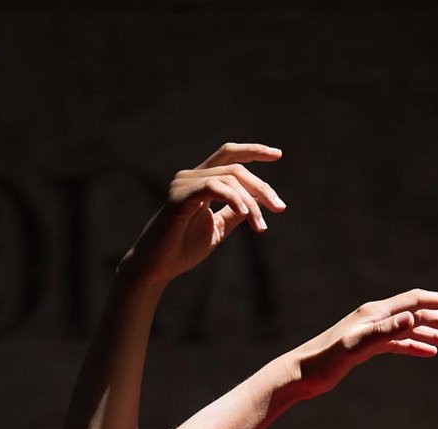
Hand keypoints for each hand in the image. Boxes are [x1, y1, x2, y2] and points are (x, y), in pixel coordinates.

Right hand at [117, 140, 285, 288]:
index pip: (229, 156)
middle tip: (280, 208)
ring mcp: (184, 184)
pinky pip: (213, 187)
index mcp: (201, 181)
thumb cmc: (183, 249)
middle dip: (262, 187)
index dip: (253, 151)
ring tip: (262, 226)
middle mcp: (191, 176)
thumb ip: (234, 213)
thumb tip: (255, 203)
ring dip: (252, 202)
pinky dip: (234, 198)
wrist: (157, 267)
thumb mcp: (217, 228)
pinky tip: (247, 213)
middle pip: (235, 167)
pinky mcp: (179, 196)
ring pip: (229, 178)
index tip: (278, 155)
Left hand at [293, 289, 437, 398]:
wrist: (301, 375)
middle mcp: (376, 318)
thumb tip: (413, 318)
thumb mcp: (356, 347)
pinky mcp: (368, 347)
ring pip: (413, 329)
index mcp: (376, 313)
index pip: (417, 301)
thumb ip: (385, 332)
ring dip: (436, 335)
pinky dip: (417, 346)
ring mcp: (373, 332)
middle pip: (420, 314)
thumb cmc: (324, 361)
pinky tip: (430, 353)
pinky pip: (400, 343)